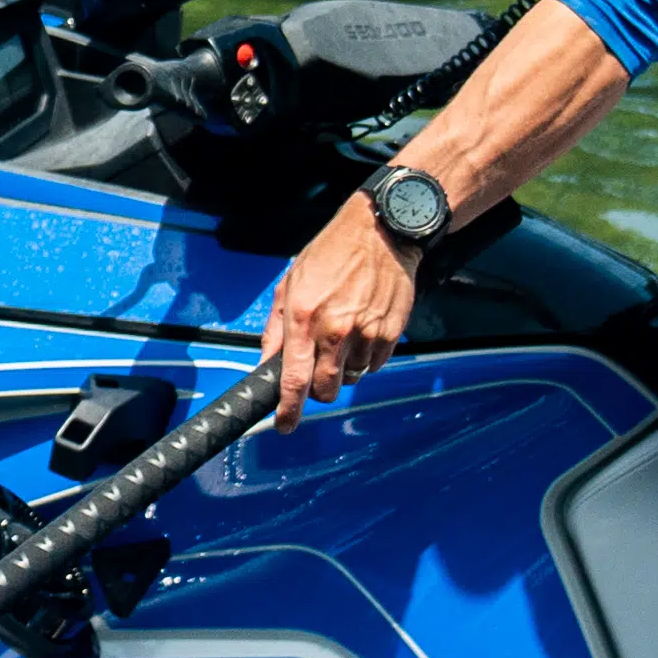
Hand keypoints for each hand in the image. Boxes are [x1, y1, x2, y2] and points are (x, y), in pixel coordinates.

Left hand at [263, 193, 420, 415]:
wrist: (380, 233)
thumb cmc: (331, 253)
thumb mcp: (291, 284)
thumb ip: (277, 329)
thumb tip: (267, 364)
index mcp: (304, 318)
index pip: (294, 379)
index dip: (288, 409)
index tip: (285, 424)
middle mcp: (336, 330)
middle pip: (326, 389)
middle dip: (319, 388)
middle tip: (317, 370)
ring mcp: (366, 334)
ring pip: (352, 378)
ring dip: (344, 368)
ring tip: (343, 336)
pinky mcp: (390, 334)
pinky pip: (374, 365)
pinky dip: (365, 358)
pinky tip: (361, 331)